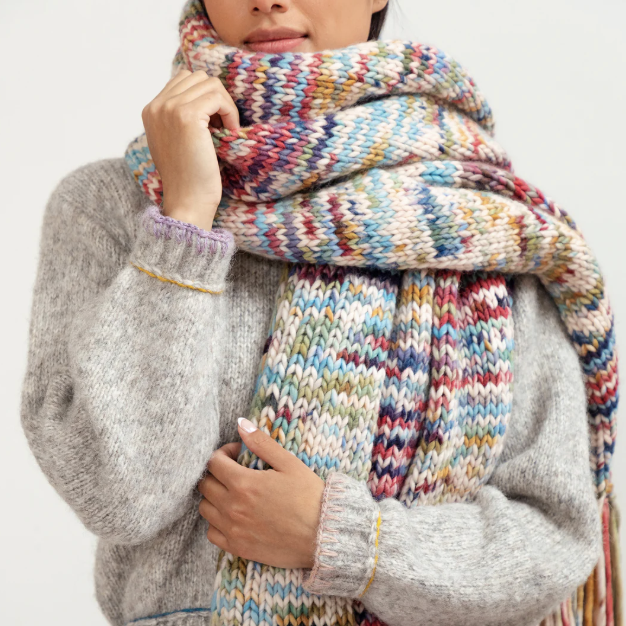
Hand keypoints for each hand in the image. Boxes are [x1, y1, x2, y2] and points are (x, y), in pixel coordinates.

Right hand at [141, 69, 239, 230]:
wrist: (187, 202)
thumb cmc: (190, 179)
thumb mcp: (179, 142)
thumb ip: (181, 118)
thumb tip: (207, 95)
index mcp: (151, 110)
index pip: (184, 80)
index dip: (206, 98)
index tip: (215, 124)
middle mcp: (157, 106)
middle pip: (197, 77)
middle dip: (217, 98)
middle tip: (224, 126)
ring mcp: (169, 109)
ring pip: (209, 83)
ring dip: (225, 104)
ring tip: (227, 130)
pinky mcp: (186, 115)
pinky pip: (218, 96)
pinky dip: (230, 112)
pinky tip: (231, 132)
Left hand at [197, 418, 324, 568]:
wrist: (323, 536)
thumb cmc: (309, 497)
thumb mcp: (289, 463)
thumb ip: (261, 443)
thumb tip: (241, 424)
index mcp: (244, 484)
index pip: (213, 463)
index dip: (223, 453)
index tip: (237, 453)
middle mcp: (232, 507)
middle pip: (205, 485)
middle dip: (216, 472)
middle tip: (234, 470)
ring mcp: (233, 530)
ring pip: (204, 508)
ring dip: (214, 496)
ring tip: (233, 492)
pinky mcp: (237, 548)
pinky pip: (212, 533)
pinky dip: (216, 521)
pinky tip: (233, 515)